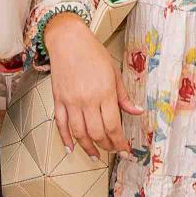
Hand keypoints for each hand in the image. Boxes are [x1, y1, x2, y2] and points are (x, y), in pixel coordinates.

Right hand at [44, 13, 140, 158]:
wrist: (68, 40)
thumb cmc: (93, 53)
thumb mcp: (114, 73)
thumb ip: (124, 96)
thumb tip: (137, 112)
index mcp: (104, 93)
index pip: (113, 125)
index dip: (120, 142)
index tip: (125, 149)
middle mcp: (87, 100)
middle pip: (97, 133)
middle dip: (107, 146)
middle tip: (113, 151)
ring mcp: (70, 101)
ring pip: (79, 133)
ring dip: (88, 148)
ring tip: (95, 155)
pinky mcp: (58, 100)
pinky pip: (60, 124)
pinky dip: (65, 138)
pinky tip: (71, 148)